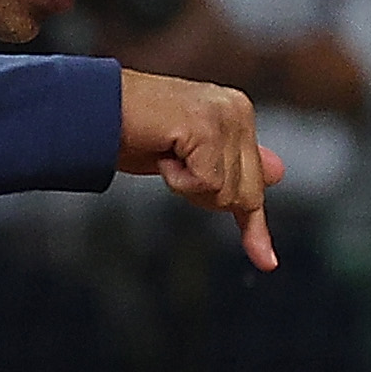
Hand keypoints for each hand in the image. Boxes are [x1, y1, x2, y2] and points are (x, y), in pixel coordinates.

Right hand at [117, 68, 280, 268]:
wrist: (93, 108)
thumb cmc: (128, 130)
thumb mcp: (185, 155)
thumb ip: (229, 164)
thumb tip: (278, 174)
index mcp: (236, 113)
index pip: (254, 182)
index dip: (254, 227)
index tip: (267, 263)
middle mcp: (237, 110)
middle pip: (244, 194)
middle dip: (202, 196)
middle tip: (170, 164)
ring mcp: (225, 117)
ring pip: (224, 193)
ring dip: (185, 185)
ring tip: (163, 153)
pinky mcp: (208, 128)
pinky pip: (206, 183)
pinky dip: (178, 180)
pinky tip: (163, 154)